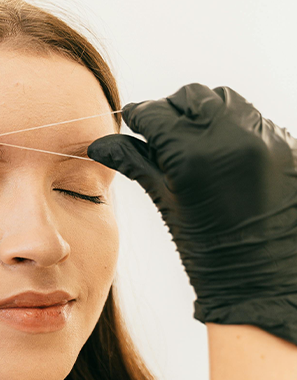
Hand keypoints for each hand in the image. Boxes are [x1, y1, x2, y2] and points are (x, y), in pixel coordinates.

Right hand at [87, 84, 296, 345]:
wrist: (267, 283)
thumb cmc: (210, 253)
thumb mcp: (167, 204)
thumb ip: (136, 164)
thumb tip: (100, 145)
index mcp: (195, 154)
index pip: (155, 113)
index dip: (138, 115)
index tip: (130, 120)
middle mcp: (235, 136)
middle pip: (193, 97)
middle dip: (171, 109)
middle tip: (160, 132)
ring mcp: (268, 138)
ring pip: (227, 101)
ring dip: (205, 114)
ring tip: (195, 142)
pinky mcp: (290, 145)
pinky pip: (255, 120)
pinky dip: (234, 129)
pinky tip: (224, 156)